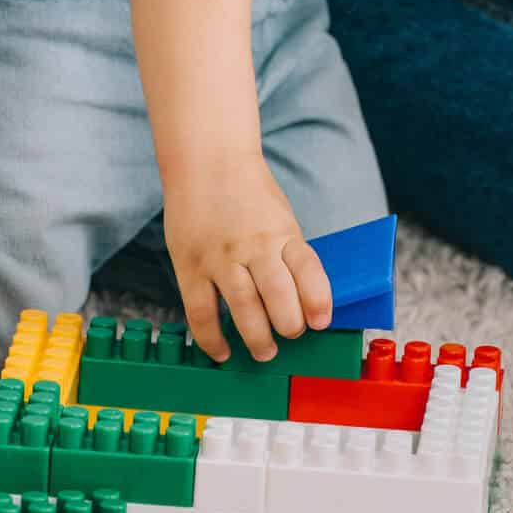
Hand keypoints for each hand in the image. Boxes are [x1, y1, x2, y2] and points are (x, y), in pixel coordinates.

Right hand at [162, 150, 330, 361]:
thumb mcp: (280, 219)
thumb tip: (301, 302)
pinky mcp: (190, 265)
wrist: (207, 160)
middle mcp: (254, 245)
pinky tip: (221, 352)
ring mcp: (220, 257)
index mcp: (283, 233)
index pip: (308, 271)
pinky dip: (212, 338)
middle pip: (278, 295)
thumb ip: (288, 255)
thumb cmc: (250, 195)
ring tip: (265, 352)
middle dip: (289, 325)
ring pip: (243, 308)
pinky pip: (201, 311)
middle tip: (291, 335)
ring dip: (257, 338)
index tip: (321, 322)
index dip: (318, 301)